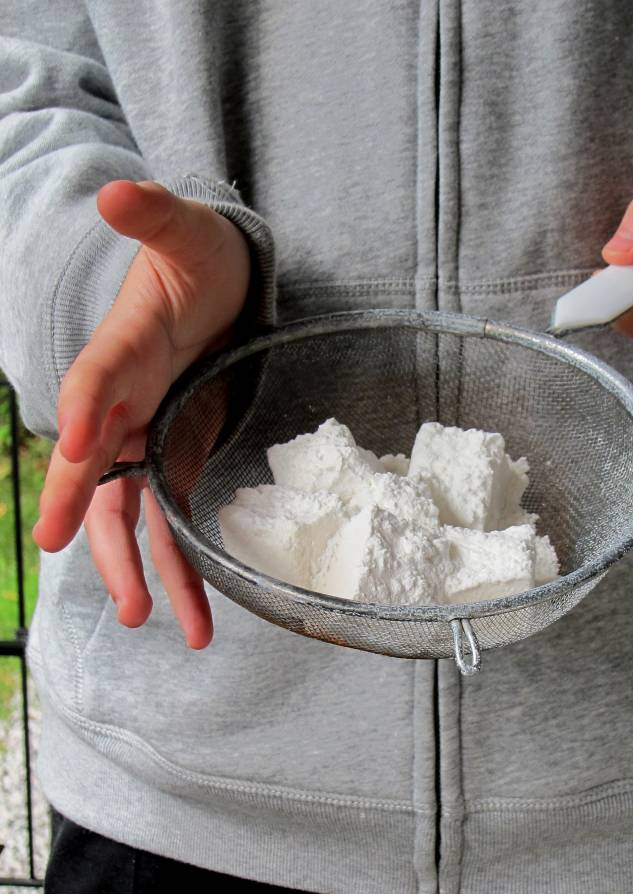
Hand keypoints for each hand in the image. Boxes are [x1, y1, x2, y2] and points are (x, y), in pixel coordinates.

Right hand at [33, 180, 251, 647]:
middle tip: (111, 581)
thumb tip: (116, 193)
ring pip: (132, 510)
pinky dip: (180, 560)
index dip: (83, 415)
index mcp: (121, 350)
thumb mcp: (184, 230)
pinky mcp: (176, 453)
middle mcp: (123, 403)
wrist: (214, 283)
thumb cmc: (197, 257)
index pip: (92, 384)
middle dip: (97, 522)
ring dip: (142, 566)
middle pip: (100, 469)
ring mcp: (148, 435)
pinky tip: (193, 606)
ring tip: (151, 621)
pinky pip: (171, 514)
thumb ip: (155, 217)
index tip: (78, 450)